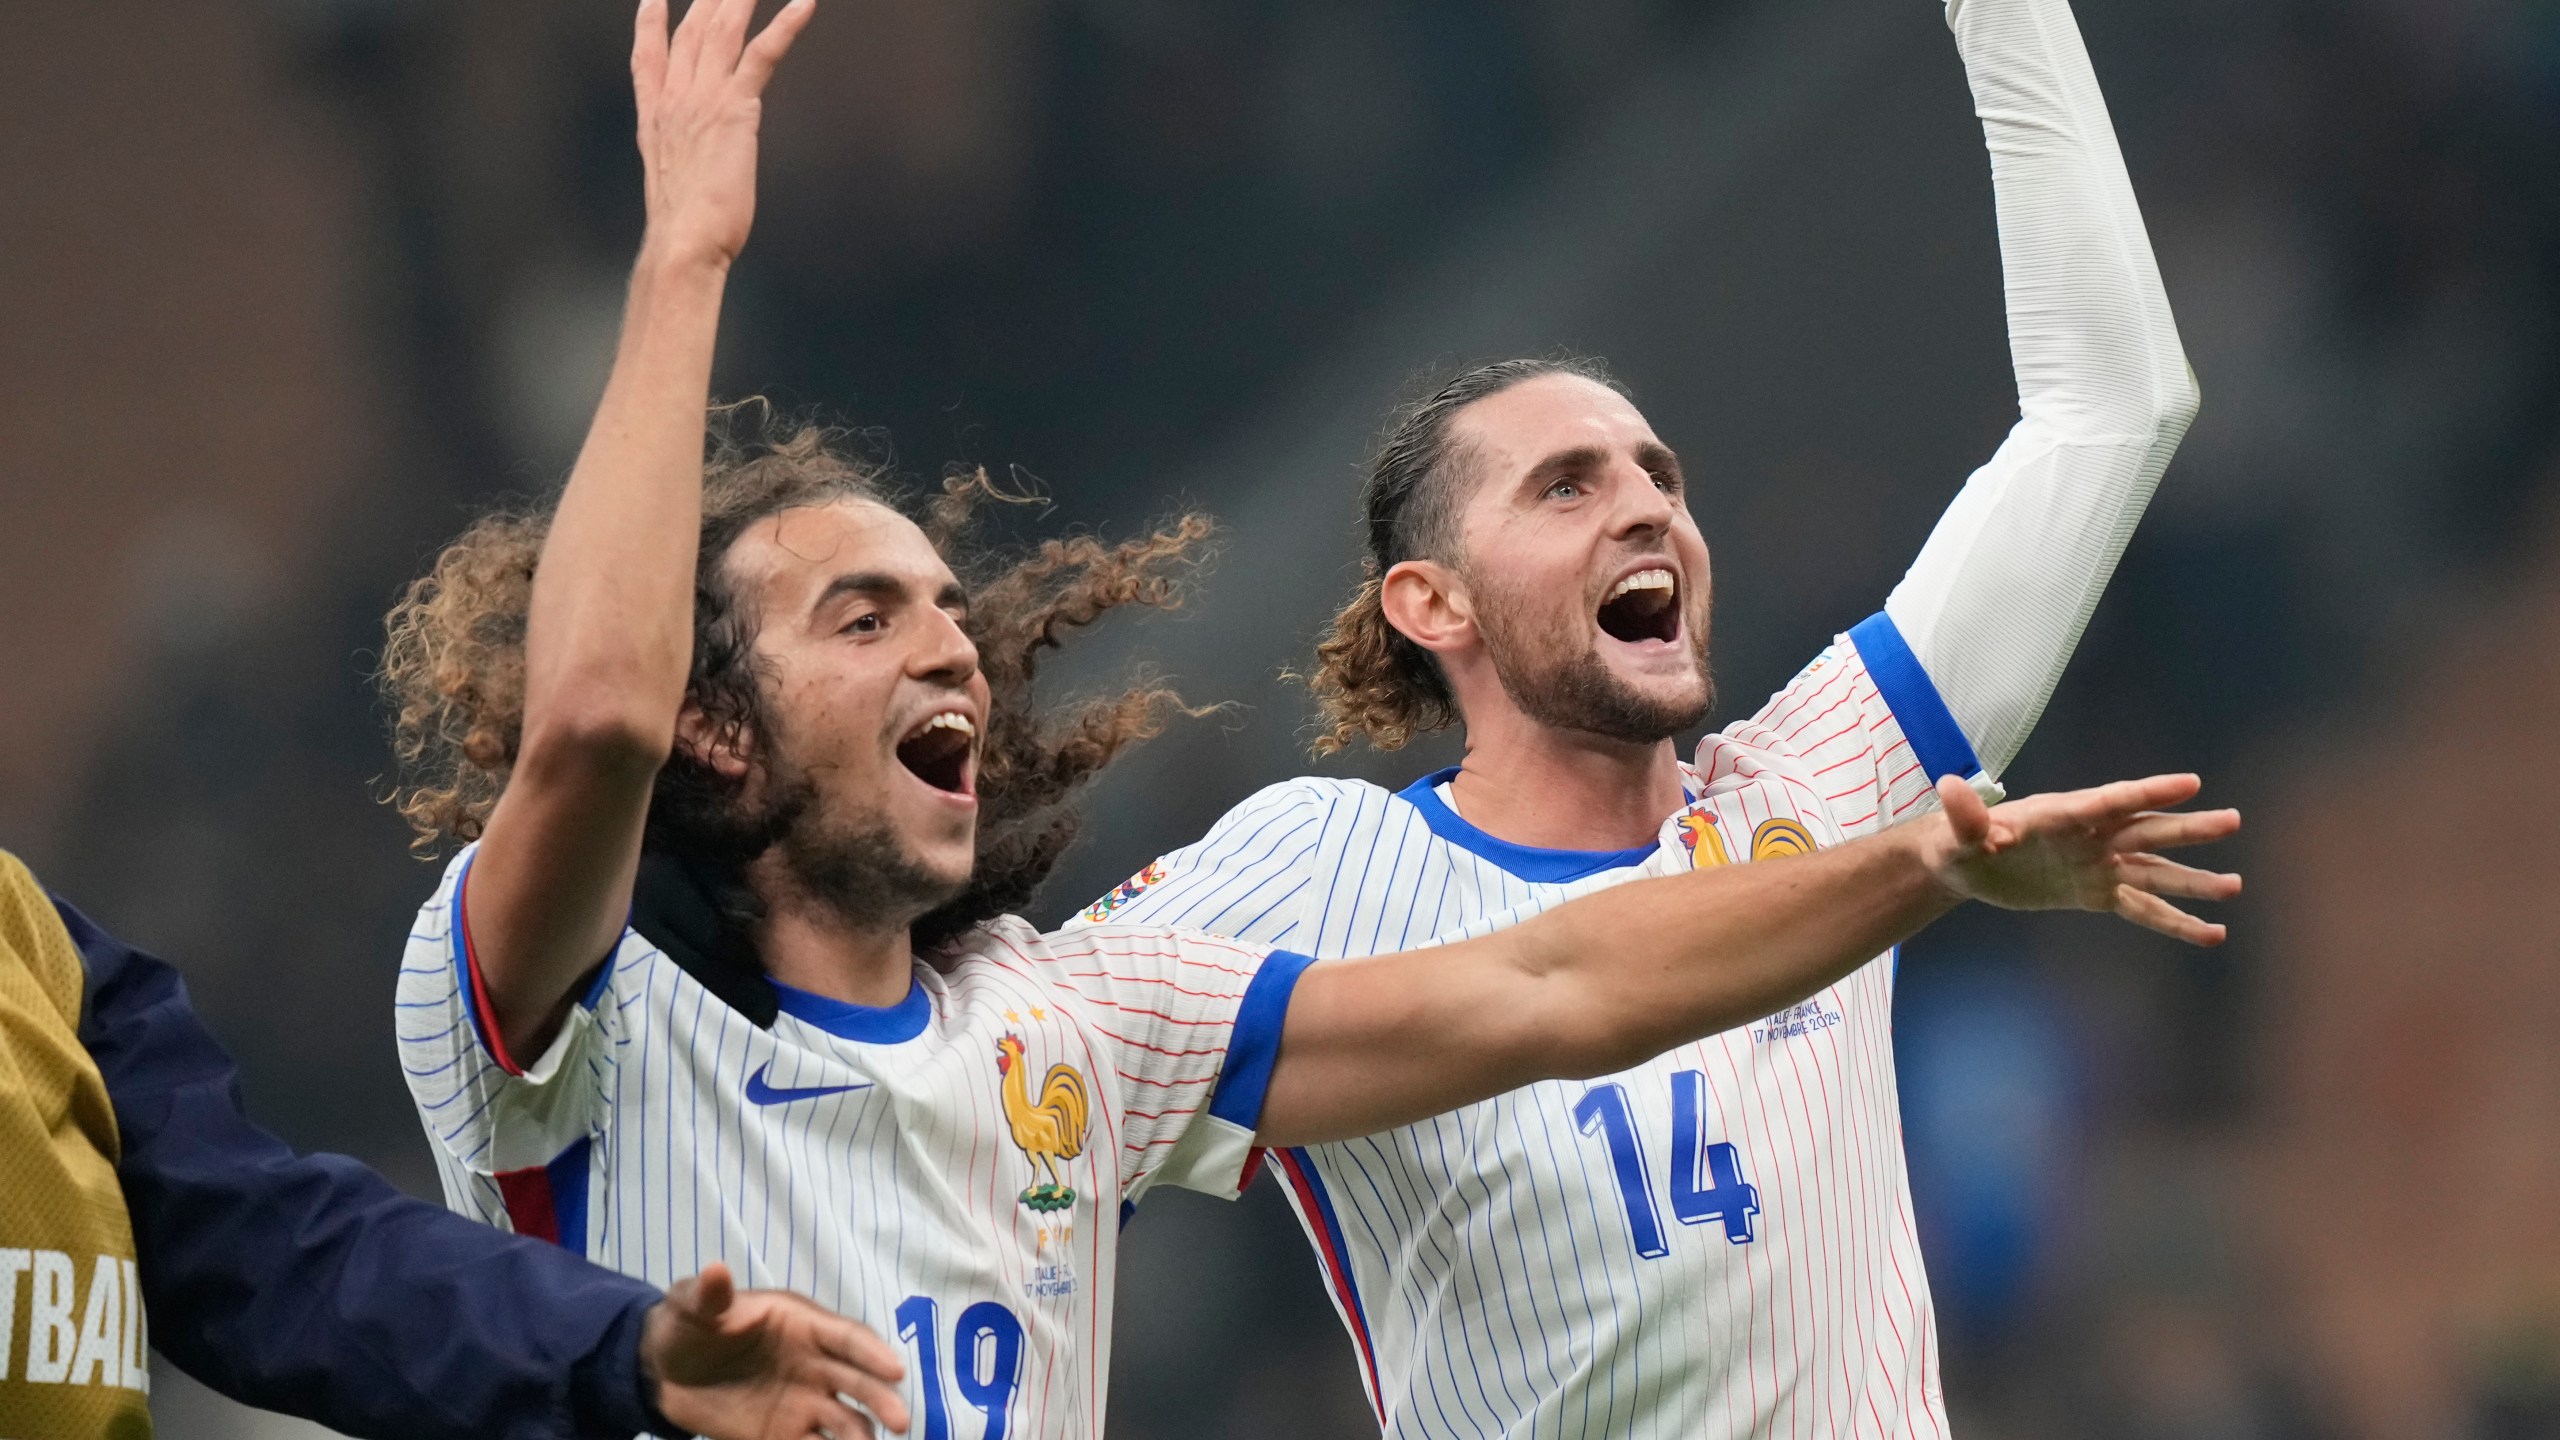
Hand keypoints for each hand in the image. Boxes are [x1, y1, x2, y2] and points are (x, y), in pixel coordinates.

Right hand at [631, 0, 815, 270]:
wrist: (684, 241)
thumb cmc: (685, 230)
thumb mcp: (674, 186)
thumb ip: (682, 163)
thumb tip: (694, 172)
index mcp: (655, 117)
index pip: (647, 57)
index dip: (650, 23)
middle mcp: (674, 99)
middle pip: (691, 30)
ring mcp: (702, 98)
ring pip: (723, 30)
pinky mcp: (736, 107)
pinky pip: (763, 53)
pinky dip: (785, 25)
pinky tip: (804, 3)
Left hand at [645, 1263, 909, 1438]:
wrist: (665, 1371)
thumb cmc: (688, 1326)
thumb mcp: (691, 1306)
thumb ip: (708, 1297)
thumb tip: (715, 1271)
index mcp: (803, 1326)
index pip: (846, 1338)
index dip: (872, 1352)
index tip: (895, 1370)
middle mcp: (813, 1365)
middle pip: (858, 1382)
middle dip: (881, 1400)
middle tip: (902, 1422)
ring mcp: (802, 1402)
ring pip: (845, 1420)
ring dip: (861, 1435)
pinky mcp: (784, 1435)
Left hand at [1925, 771, 2240, 944]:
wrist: (1966, 864)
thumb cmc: (1960, 843)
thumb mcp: (1958, 834)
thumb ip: (1964, 817)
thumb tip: (1948, 786)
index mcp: (2062, 816)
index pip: (2110, 802)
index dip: (2149, 793)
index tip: (2191, 783)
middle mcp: (2089, 838)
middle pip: (2145, 831)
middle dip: (2187, 829)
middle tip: (2232, 820)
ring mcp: (2098, 866)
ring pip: (2153, 872)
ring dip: (2192, 880)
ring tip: (2234, 886)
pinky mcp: (2096, 894)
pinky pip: (2142, 909)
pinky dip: (2174, 922)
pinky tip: (2211, 934)